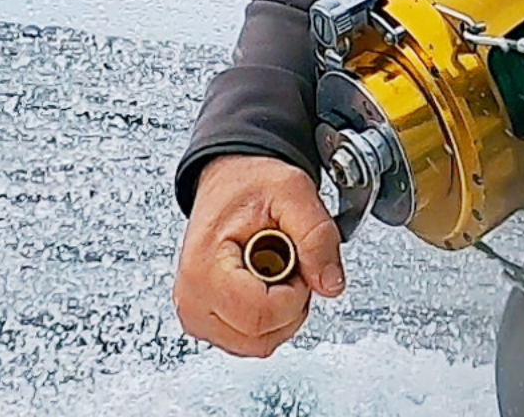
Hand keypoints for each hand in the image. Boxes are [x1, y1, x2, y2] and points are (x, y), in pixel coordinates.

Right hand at [173, 154, 342, 357]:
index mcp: (205, 268)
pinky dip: (268, 317)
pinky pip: (249, 340)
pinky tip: (265, 282)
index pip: (261, 316)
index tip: (295, 260)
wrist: (229, 180)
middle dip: (290, 303)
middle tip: (286, 261)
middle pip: (261, 338)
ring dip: (281, 312)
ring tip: (275, 268)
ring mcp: (196, 315)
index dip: (294, 292)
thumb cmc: (250, 184)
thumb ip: (317, 235)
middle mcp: (192, 299)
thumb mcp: (293, 191)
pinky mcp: (205, 322)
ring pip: (258, 344)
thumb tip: (331, 284)